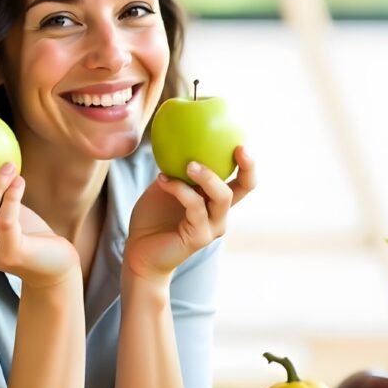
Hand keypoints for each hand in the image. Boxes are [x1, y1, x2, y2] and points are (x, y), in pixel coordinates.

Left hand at [123, 146, 255, 282]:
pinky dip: (180, 189)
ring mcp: (212, 227)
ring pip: (223, 196)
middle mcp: (219, 214)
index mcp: (215, 200)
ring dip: (207, 176)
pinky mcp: (198, 237)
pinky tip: (162, 179)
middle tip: (239, 148)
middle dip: (248, 167)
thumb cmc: (152, 218)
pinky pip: (195, 206)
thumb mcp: (165, 185)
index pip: (241, 180)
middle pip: (245, 188)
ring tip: (189, 164)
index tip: (241, 140)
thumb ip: (175, 167)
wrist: (139, 252)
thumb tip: (175, 136)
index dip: (247, 162)